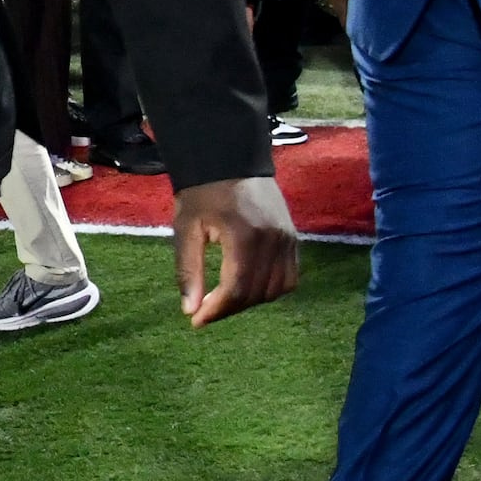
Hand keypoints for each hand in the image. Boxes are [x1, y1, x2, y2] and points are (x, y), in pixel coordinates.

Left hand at [175, 176, 301, 325]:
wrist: (231, 159)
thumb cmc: (203, 193)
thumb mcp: (187, 228)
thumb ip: (188, 270)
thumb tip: (190, 310)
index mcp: (245, 236)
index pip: (236, 290)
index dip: (216, 311)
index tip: (196, 320)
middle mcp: (274, 240)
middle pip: (256, 294)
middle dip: (228, 308)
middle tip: (204, 310)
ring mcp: (288, 239)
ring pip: (276, 290)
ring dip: (249, 301)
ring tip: (224, 298)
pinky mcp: (294, 238)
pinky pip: (289, 278)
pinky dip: (270, 290)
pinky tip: (247, 286)